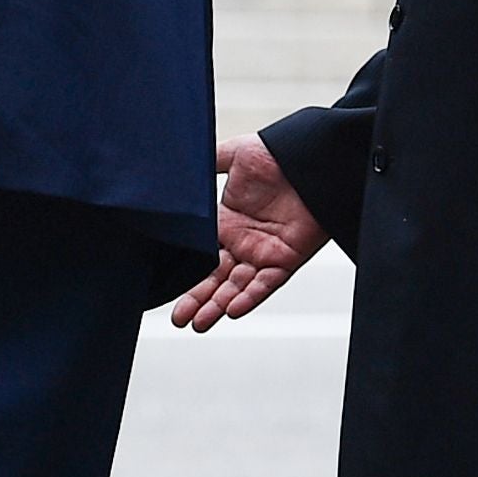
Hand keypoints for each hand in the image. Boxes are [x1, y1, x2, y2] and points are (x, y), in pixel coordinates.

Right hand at [169, 133, 329, 331]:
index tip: (165, 289)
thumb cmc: (277, 152)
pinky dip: (250, 297)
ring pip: (236, 286)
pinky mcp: (285, 258)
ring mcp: (263, 252)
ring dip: (218, 306)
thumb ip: (208, 165)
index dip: (185, 273)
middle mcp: (242, 241)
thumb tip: (176, 171)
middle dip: (196, 299)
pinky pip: (265, 283)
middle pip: (214, 277)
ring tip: (198, 324)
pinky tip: (231, 309)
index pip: (200, 255)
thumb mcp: (234, 155)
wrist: (313, 157)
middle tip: (177, 318)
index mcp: (225, 222)